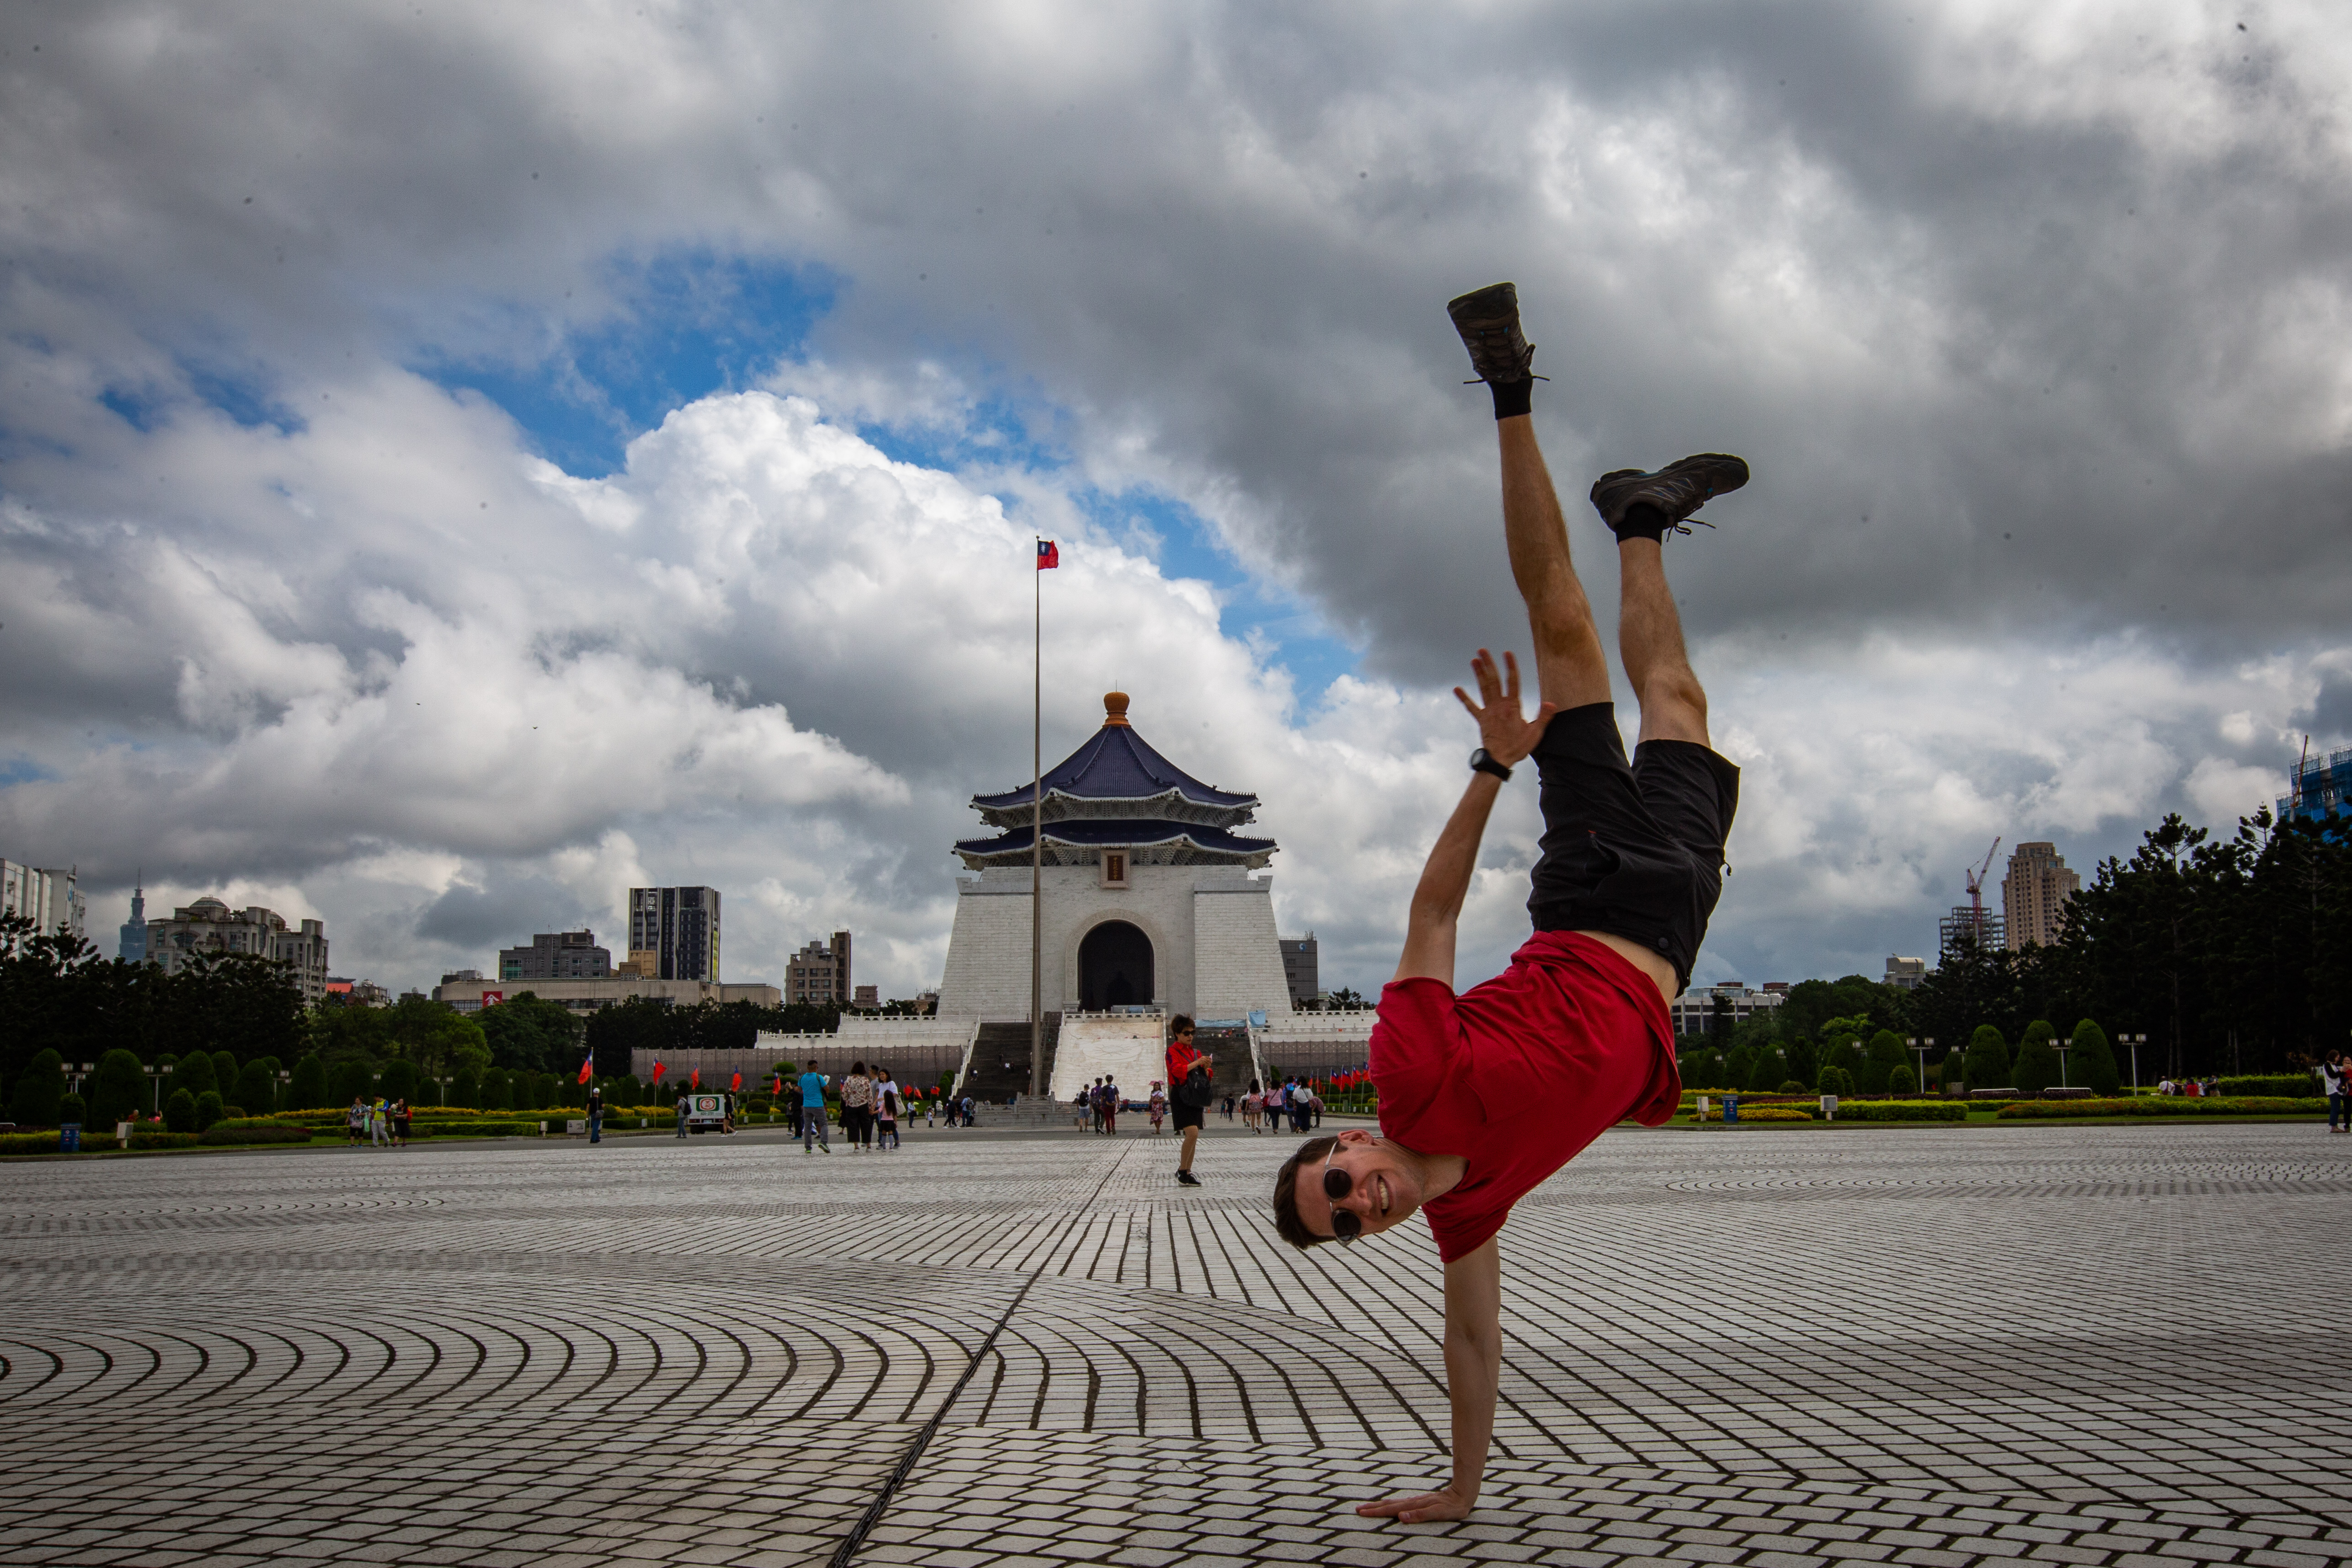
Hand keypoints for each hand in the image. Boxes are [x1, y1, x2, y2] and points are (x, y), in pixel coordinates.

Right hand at [1357, 1484, 1475, 1523]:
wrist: (1463, 1493)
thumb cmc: (1452, 1507)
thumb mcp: (1437, 1513)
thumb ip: (1419, 1516)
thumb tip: (1401, 1517)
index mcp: (1414, 1506)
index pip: (1390, 1509)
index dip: (1375, 1512)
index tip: (1361, 1512)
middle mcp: (1412, 1502)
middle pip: (1389, 1505)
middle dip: (1373, 1508)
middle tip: (1358, 1509)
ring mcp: (1415, 1501)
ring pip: (1394, 1502)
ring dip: (1380, 1505)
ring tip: (1368, 1506)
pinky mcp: (1420, 1501)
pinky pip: (1401, 1503)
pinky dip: (1391, 1504)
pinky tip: (1391, 1506)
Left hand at [1453, 649, 1556, 767]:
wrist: (1499, 760)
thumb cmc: (1518, 747)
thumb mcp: (1535, 733)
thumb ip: (1544, 717)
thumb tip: (1552, 703)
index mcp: (1512, 707)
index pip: (1512, 682)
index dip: (1510, 666)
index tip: (1507, 653)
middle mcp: (1499, 706)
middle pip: (1493, 680)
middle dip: (1488, 664)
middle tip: (1482, 650)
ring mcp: (1488, 712)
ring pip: (1483, 689)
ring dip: (1478, 674)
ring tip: (1474, 660)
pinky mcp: (1481, 720)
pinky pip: (1471, 707)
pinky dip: (1464, 698)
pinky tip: (1457, 689)